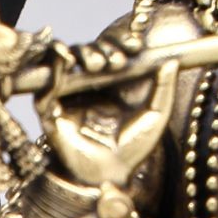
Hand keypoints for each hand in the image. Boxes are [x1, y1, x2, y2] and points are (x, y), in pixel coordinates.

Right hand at [38, 59, 178, 192]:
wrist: (111, 176)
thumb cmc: (133, 151)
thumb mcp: (156, 115)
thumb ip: (165, 88)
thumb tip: (172, 60)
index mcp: (108, 85)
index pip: (108, 50)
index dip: (118, 42)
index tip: (134, 47)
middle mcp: (86, 88)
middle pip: (85, 52)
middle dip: (101, 49)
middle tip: (116, 62)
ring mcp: (66, 98)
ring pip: (63, 61)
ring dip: (79, 53)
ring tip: (96, 64)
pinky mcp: (49, 113)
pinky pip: (45, 84)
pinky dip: (53, 68)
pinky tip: (66, 61)